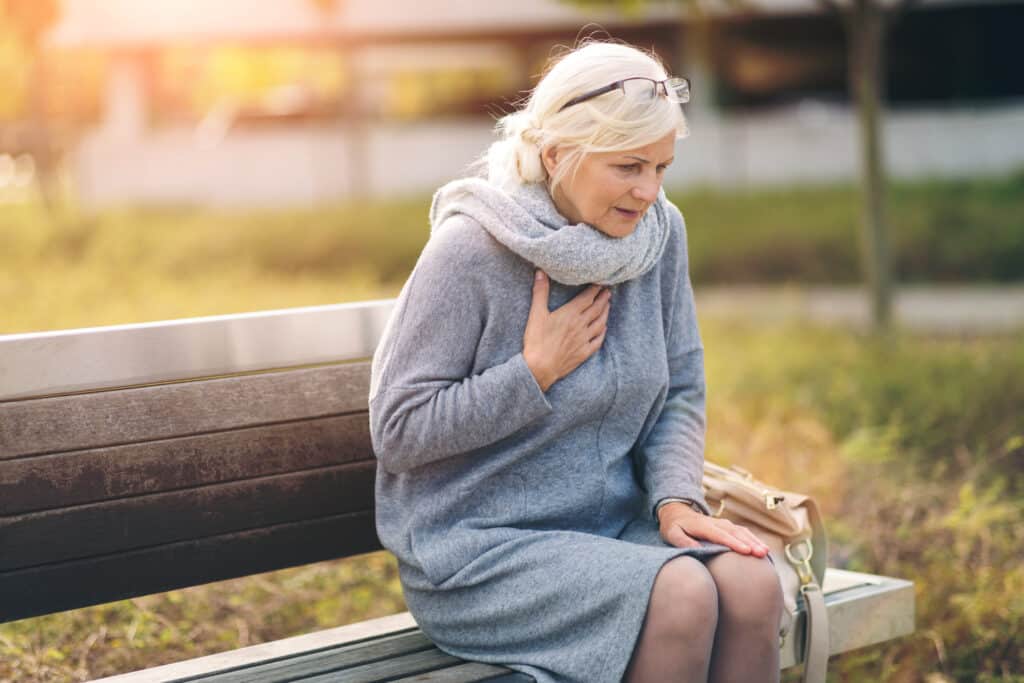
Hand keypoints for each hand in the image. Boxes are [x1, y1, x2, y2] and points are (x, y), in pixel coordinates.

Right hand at [523, 270, 609, 391]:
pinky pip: (598, 340)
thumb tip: (541, 272)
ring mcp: (584, 339)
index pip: (587, 297)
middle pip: (597, 308)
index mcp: (570, 314)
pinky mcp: (584, 352)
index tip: (600, 282)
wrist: (540, 367)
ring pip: (600, 323)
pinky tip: (603, 328)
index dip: (595, 289)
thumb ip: (540, 292)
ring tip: (608, 305)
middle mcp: (581, 325)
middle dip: (603, 298)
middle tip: (608, 291)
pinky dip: (602, 332)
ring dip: (605, 312)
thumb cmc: (536, 340)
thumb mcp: (536, 314)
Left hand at [658, 502, 770, 556]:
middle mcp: (716, 523)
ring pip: (742, 531)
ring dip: (754, 540)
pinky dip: (753, 539)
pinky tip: (762, 548)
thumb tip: (697, 550)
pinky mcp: (728, 527)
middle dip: (750, 542)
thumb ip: (683, 541)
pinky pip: (743, 532)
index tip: (746, 551)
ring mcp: (723, 524)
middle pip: (735, 532)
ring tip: (765, 552)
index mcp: (703, 526)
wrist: (677, 513)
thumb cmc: (674, 527)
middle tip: (762, 553)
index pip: (721, 535)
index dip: (734, 543)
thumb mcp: (672, 534)